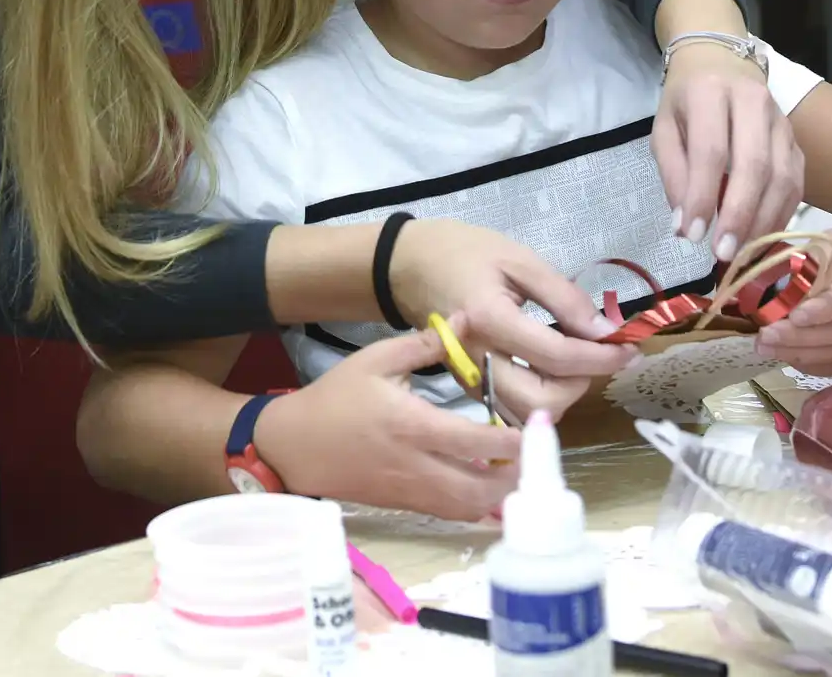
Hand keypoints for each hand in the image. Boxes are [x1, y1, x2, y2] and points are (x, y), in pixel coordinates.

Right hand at [257, 321, 521, 521]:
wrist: (293, 447)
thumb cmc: (336, 398)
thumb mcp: (376, 359)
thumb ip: (426, 343)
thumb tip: (470, 317)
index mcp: (413, 425)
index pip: (476, 442)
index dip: (514, 441)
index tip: (539, 426)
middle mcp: (418, 466)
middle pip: (481, 488)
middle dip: (516, 476)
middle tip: (535, 451)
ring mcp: (412, 493)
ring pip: (470, 508)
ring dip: (500, 494)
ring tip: (518, 467)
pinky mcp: (406, 506)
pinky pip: (452, 513)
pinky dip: (478, 504)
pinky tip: (491, 482)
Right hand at [388, 218, 634, 417]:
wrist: (405, 266)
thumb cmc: (463, 252)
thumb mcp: (519, 259)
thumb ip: (564, 297)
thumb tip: (603, 331)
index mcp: (489, 320)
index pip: (558, 357)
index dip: (601, 357)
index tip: (629, 348)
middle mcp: (477, 359)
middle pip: (542, 403)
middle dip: (580, 384)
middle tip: (596, 355)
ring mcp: (469, 379)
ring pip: (526, 416)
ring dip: (561, 396)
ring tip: (575, 361)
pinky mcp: (467, 386)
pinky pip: (510, 409)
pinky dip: (540, 399)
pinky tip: (551, 370)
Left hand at [654, 42, 803, 261]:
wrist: (721, 65)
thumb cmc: (686, 103)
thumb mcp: (665, 131)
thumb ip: (674, 175)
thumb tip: (684, 227)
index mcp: (711, 93)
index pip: (711, 151)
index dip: (704, 196)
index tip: (693, 236)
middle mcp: (753, 101)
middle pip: (754, 164)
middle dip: (739, 214)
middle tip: (723, 252)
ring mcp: (781, 120)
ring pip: (782, 176)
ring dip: (764, 220)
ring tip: (743, 253)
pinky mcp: (796, 140)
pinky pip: (797, 182)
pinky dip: (782, 215)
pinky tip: (764, 238)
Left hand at [756, 225, 831, 375]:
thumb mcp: (829, 243)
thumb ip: (803, 268)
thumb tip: (763, 294)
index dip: (822, 309)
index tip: (791, 316)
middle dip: (801, 337)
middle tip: (765, 338)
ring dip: (805, 355)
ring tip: (769, 350)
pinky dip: (820, 365)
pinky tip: (793, 358)